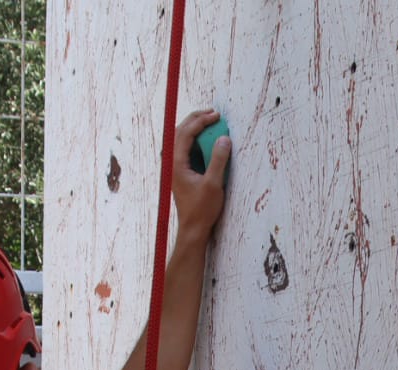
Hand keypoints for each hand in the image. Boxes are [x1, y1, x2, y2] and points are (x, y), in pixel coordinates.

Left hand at [172, 108, 229, 242]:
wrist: (193, 229)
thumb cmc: (201, 210)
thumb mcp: (213, 184)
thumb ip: (218, 160)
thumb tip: (224, 138)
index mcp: (177, 164)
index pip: (185, 133)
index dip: (201, 121)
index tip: (216, 116)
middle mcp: (173, 163)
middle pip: (179, 132)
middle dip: (195, 119)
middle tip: (212, 113)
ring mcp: (176, 168)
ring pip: (181, 139)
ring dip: (195, 128)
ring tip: (210, 121)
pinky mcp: (182, 173)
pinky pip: (186, 149)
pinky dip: (196, 140)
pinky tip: (207, 139)